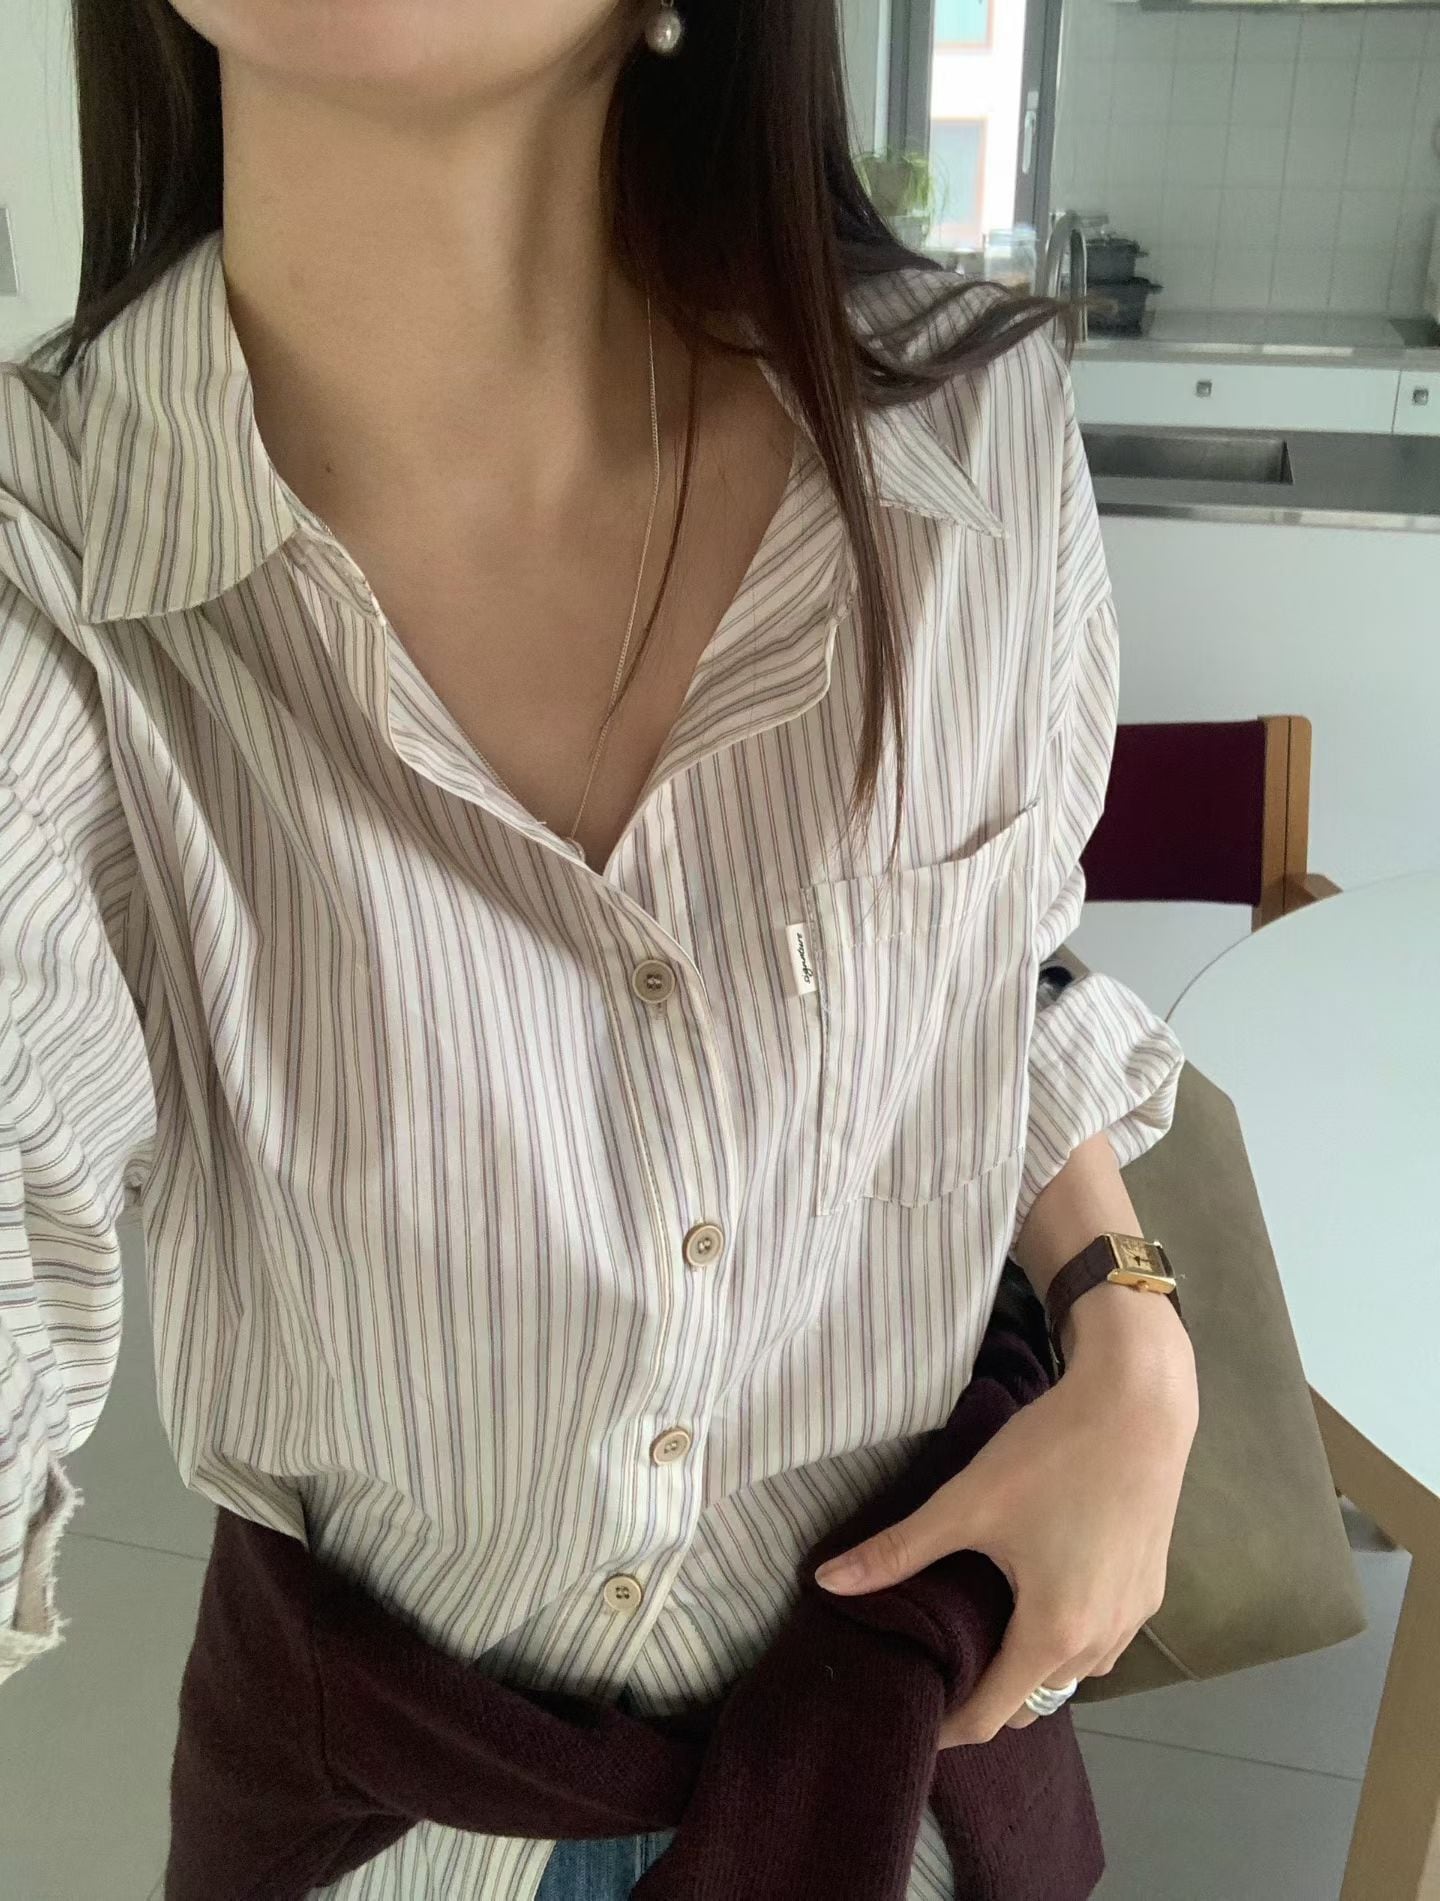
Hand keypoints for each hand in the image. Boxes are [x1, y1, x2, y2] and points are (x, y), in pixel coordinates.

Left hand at [813, 1289, 1196, 1746]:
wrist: (1139, 1406)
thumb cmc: (1051, 1455)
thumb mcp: (967, 1503)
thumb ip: (897, 1551)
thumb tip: (823, 1583)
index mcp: (1053, 1634)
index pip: (992, 1716)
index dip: (949, 1727)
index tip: (914, 1721)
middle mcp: (1101, 1644)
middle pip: (1034, 1701)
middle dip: (986, 1697)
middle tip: (938, 1668)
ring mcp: (1133, 1618)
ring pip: (1072, 1673)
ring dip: (1030, 1668)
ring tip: (982, 1632)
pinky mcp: (1151, 1589)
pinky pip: (1102, 1641)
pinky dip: (1068, 1637)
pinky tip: (1038, 1593)